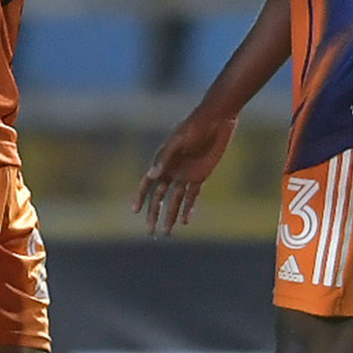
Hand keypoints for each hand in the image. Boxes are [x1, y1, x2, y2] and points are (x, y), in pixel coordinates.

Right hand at [131, 111, 237, 235]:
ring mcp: (186, 174)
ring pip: (175, 200)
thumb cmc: (194, 126)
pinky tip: (185, 221)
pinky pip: (192, 196)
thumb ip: (166, 158)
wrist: (217, 119)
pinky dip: (188, 208)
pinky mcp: (200, 176)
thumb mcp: (179, 141)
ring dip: (171, 216)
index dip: (140, 196)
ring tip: (167, 233)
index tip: (135, 211)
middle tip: (150, 231)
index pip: (147, 182)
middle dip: (154, 213)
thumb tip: (152, 175)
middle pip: (159, 197)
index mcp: (163, 161)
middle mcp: (172, 170)